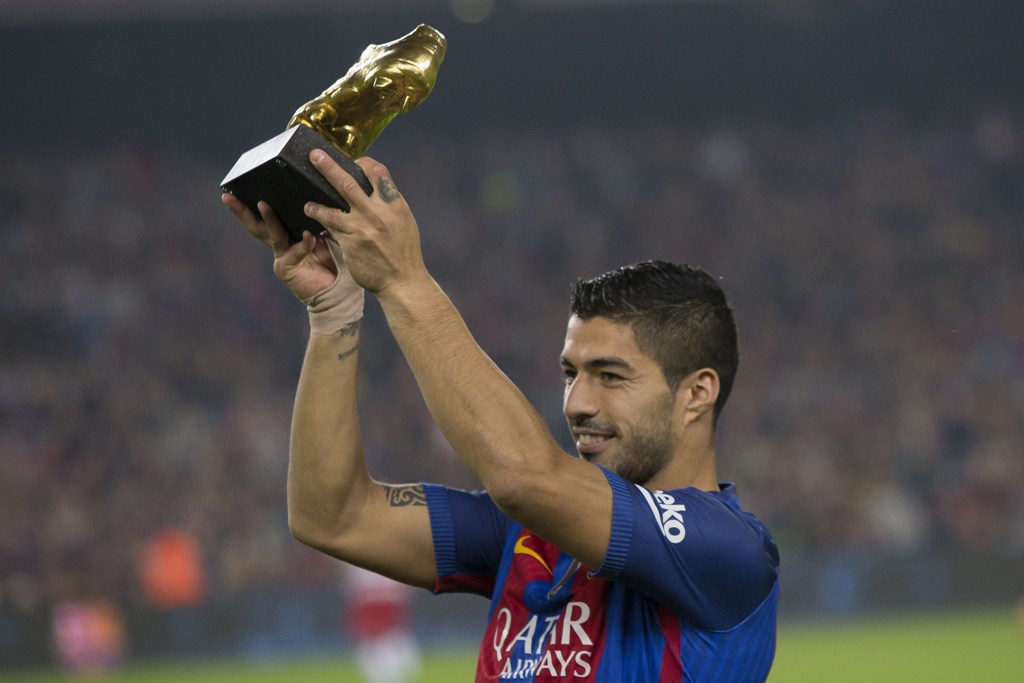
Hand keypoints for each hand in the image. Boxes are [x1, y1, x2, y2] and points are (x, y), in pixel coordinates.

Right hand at [221, 193, 340, 301]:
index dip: (254, 201)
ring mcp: (282, 255)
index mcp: (288, 231)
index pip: (269, 213)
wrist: (340, 288)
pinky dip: (303, 245)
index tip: (240, 185)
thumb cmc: (336, 257)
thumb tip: (320, 189)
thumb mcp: (328, 231)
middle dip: (241, 210)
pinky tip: (311, 237)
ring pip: (271, 234)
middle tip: (228, 196)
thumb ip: (321, 215)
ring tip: (262, 204)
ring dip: (268, 218)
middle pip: (257, 223)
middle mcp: (281, 242)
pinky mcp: (288, 269)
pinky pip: (294, 253)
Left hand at [301, 150, 429, 296]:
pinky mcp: (350, 241)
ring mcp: (362, 226)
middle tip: (315, 155)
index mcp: (394, 203)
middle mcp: (378, 212)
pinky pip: (330, 225)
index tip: (355, 162)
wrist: (402, 281)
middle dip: (329, 167)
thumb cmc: (404, 252)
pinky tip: (312, 216)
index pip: (378, 172)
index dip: (364, 163)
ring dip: (317, 201)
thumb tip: (374, 190)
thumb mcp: (404, 222)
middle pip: (349, 183)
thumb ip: (388, 205)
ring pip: (333, 205)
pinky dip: (320, 218)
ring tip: (307, 203)